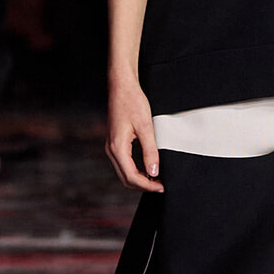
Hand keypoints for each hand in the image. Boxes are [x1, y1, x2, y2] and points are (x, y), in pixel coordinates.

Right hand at [105, 74, 162, 192]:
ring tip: (156, 179)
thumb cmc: (132, 102)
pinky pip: (124, 164)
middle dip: (143, 185)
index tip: (162, 187)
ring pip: (124, 173)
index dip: (148, 185)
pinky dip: (135, 170)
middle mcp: (111, 150)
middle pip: (126, 178)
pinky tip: (148, 168)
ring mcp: (111, 147)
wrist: (121, 87)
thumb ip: (150, 151)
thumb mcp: (146, 127)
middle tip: (161, 186)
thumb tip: (154, 172)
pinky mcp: (114, 143)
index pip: (132, 176)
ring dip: (140, 179)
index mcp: (118, 147)